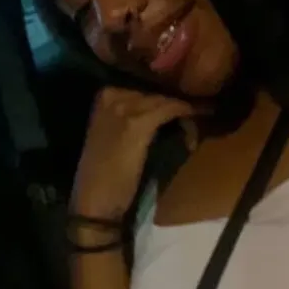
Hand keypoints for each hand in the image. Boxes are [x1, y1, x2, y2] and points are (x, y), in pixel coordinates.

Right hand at [69, 87, 199, 222]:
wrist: (94, 202)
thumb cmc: (103, 173)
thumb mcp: (111, 134)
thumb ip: (128, 116)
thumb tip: (158, 106)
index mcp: (103, 95)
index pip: (140, 86)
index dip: (160, 96)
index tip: (176, 103)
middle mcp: (112, 96)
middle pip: (152, 93)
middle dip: (171, 103)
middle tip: (189, 112)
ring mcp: (124, 108)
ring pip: (162, 100)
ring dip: (180, 110)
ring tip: (194, 118)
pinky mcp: (139, 123)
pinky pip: (169, 109)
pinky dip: (184, 112)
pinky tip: (192, 116)